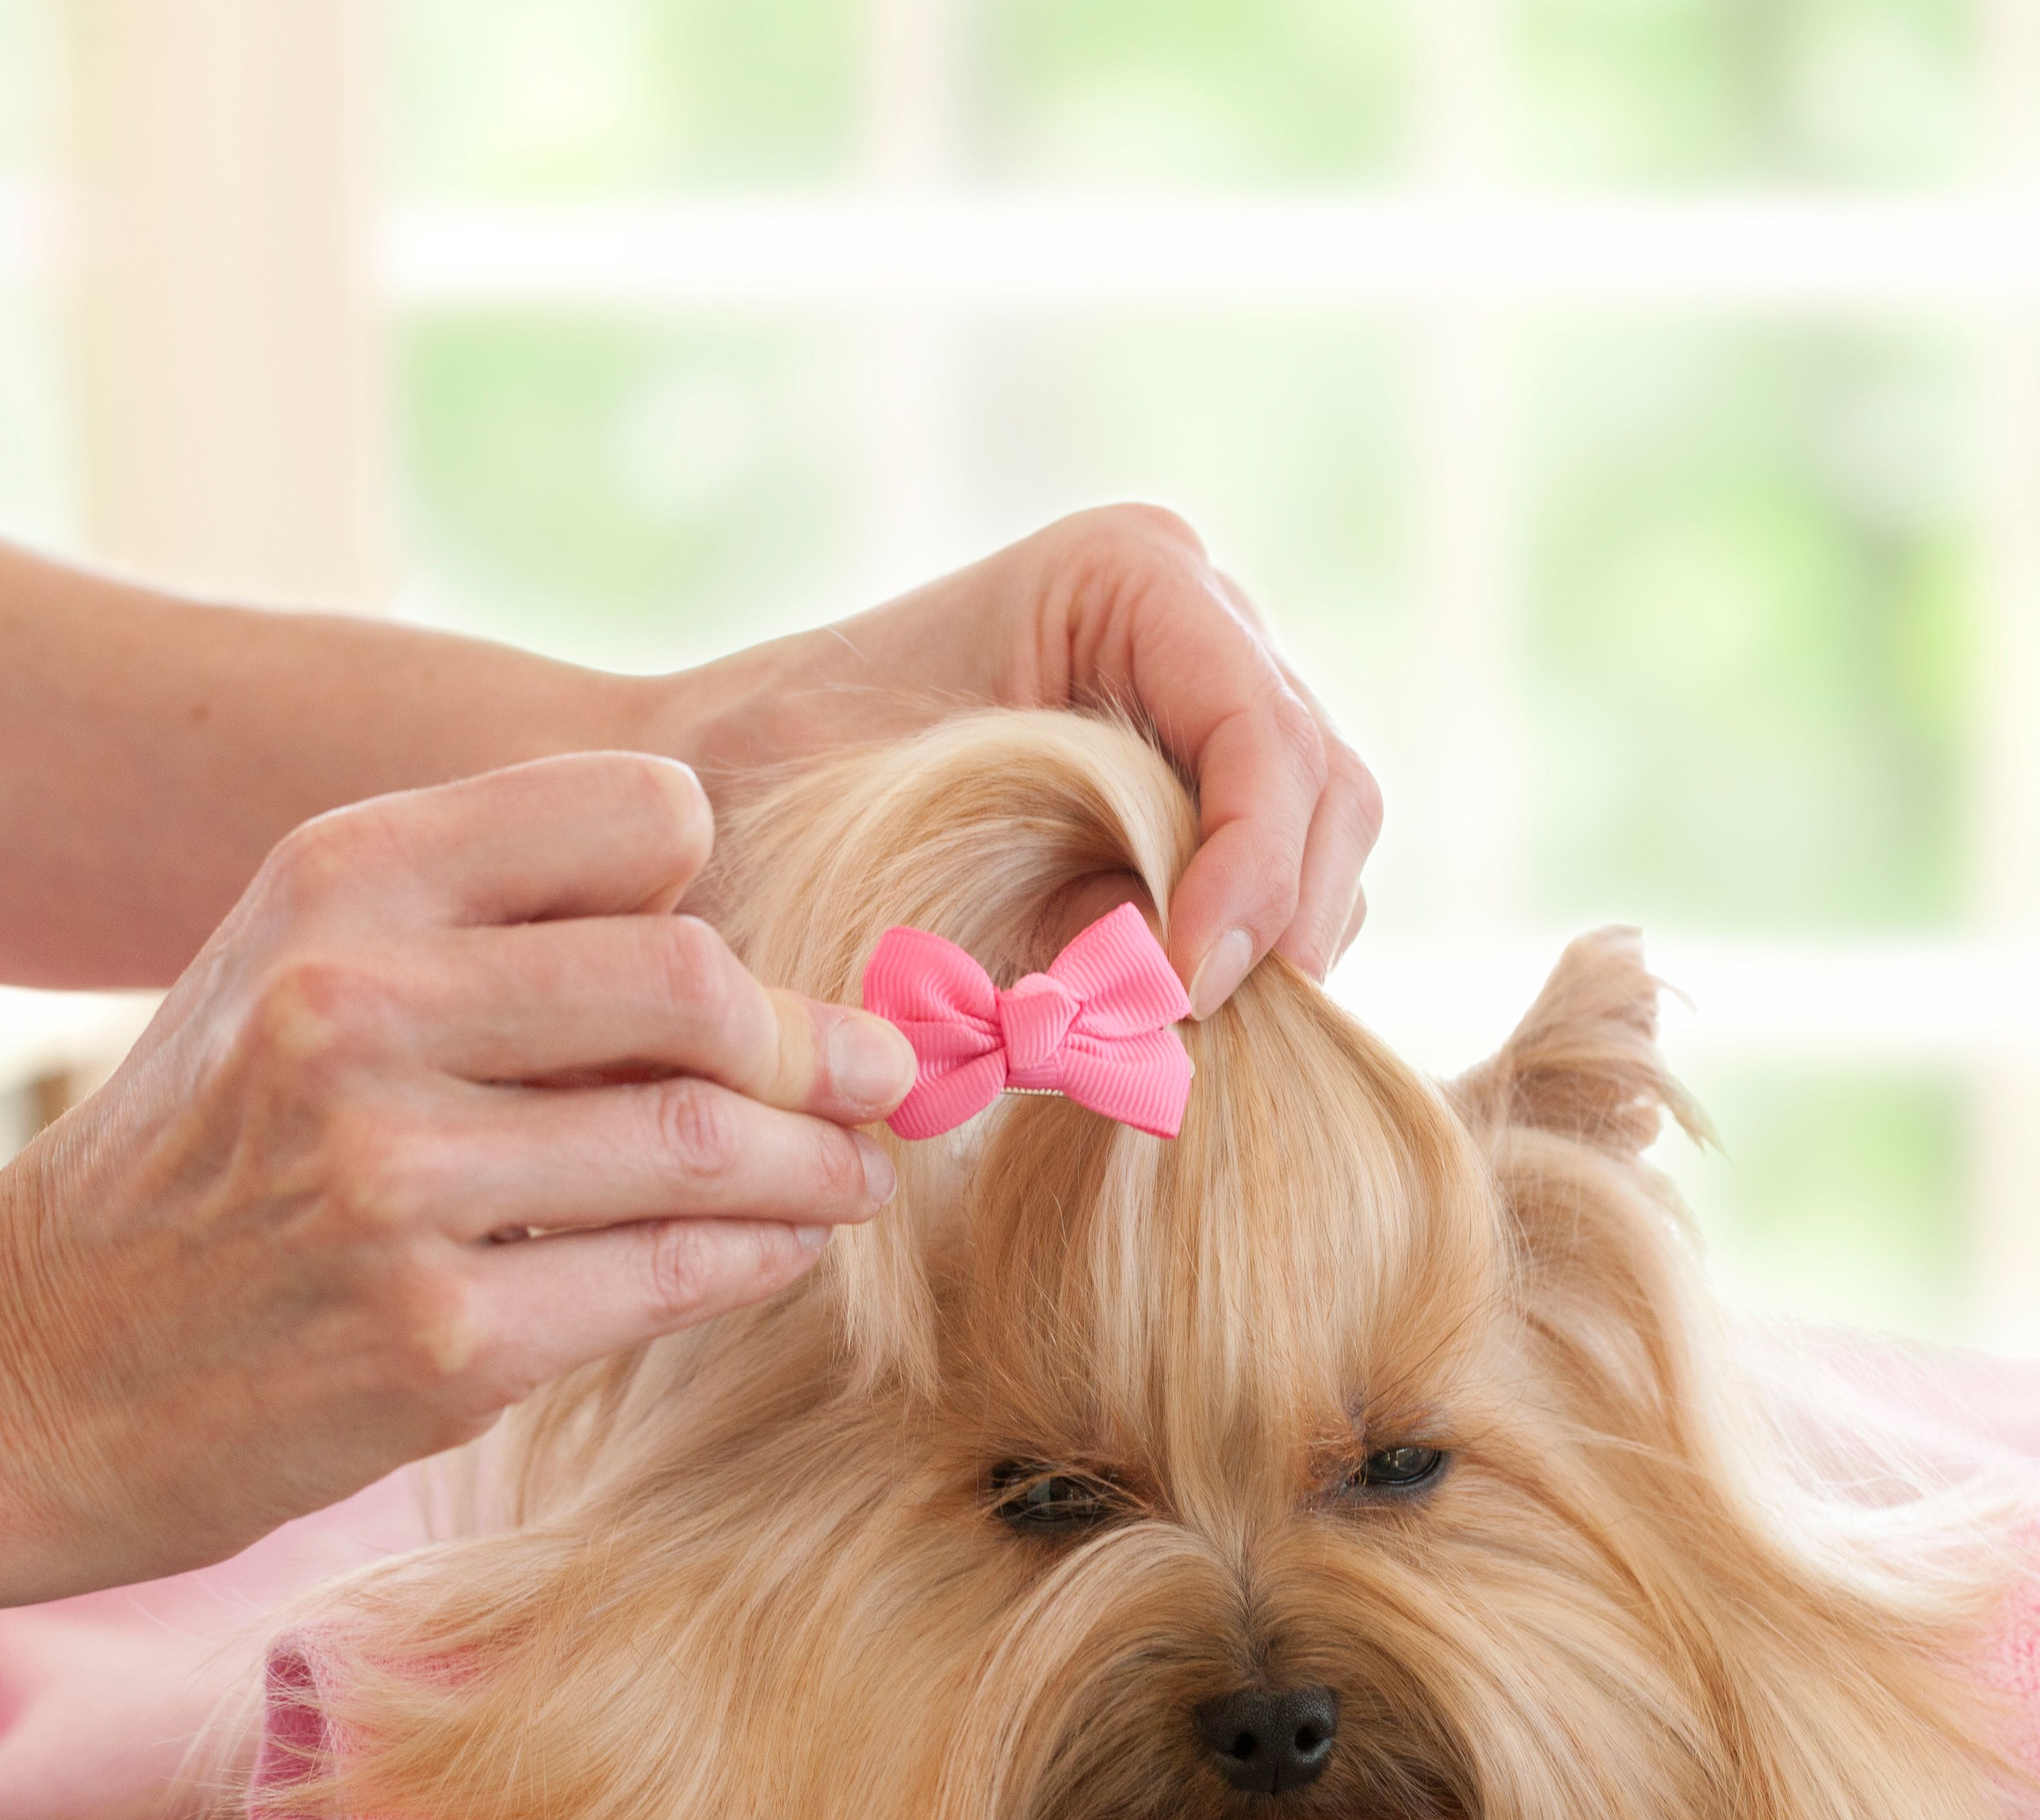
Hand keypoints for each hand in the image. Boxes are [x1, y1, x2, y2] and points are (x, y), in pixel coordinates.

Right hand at [0, 753, 917, 1586]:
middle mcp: (355, 1010)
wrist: (21, 1369)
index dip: (718, 882)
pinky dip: (757, 1258)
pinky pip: (670, 1276)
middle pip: (694, 982)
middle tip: (881, 1076)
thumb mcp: (288, 970)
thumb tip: (733, 928)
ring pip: (703, 1141)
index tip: (756, 950)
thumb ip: (481, 922)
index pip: (631, 813)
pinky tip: (778, 1250)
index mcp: (334, 882)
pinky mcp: (435, 1339)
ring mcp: (391, 1181)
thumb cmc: (198, 1162)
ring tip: (854, 1172)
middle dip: (820, 1039)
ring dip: (818, 1162)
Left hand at [648, 505, 1382, 1017]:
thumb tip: (1173, 1003)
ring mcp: (1215, 699)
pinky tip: (1153, 1007)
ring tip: (1157, 1026)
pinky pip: (1279, 883)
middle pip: (1327, 788)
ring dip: (1264, 949)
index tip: (1179, 990)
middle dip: (1275, 920)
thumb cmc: (781, 782)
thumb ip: (1061, 898)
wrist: (712, 780)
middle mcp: (1199, 619)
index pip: (1262, 735)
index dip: (1250, 874)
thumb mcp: (912, 827)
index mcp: (1128, 573)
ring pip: (1327, 843)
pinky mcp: (1205, 789)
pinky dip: (1238, 956)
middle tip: (1183, 1025)